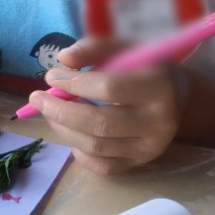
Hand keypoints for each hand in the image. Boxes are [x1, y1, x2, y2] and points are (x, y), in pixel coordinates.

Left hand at [28, 37, 186, 174]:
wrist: (178, 97)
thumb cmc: (144, 67)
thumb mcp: (123, 48)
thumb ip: (93, 49)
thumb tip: (63, 60)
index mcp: (158, 86)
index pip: (110, 88)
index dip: (75, 84)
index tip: (51, 77)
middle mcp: (158, 122)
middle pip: (99, 123)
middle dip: (60, 111)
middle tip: (36, 98)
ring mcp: (150, 148)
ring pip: (96, 146)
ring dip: (63, 129)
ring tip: (50, 112)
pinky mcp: (141, 164)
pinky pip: (102, 166)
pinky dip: (79, 152)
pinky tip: (72, 133)